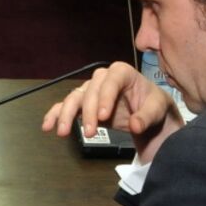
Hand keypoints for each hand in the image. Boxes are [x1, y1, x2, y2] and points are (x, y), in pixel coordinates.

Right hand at [42, 62, 182, 162]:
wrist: (148, 114)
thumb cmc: (154, 106)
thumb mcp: (158, 109)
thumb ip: (147, 116)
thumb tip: (135, 125)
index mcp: (122, 73)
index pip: (111, 80)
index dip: (105, 97)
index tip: (103, 117)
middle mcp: (103, 78)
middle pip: (90, 91)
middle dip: (87, 112)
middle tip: (88, 133)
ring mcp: (91, 90)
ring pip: (74, 98)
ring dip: (67, 114)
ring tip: (63, 132)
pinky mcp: (84, 104)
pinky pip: (66, 106)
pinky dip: (56, 114)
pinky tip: (48, 126)